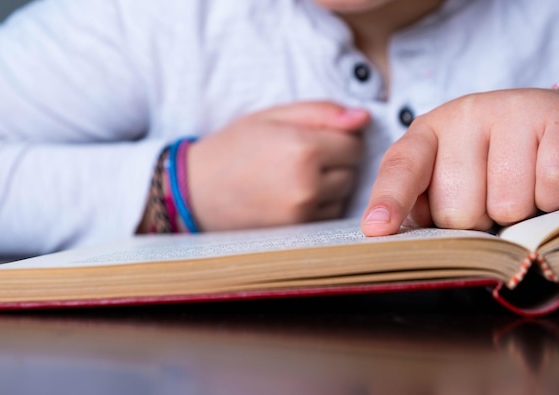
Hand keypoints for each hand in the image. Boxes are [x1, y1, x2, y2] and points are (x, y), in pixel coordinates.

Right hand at [187, 101, 368, 230]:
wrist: (194, 192)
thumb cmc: (232, 148)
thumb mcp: (272, 117)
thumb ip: (321, 112)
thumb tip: (363, 117)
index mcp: (302, 148)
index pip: (354, 144)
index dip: (339, 138)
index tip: (316, 139)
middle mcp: (307, 184)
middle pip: (353, 171)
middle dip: (336, 162)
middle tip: (301, 158)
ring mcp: (303, 213)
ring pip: (344, 195)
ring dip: (330, 185)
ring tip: (294, 178)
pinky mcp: (298, 233)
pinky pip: (329, 215)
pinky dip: (320, 205)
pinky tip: (292, 196)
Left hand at [362, 88, 558, 235]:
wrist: (551, 121)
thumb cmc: (490, 160)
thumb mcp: (446, 174)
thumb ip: (419, 204)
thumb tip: (390, 236)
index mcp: (426, 133)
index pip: (401, 168)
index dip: (389, 200)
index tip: (377, 228)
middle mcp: (462, 115)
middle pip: (457, 210)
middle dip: (476, 219)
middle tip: (489, 195)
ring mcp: (508, 110)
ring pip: (506, 206)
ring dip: (517, 212)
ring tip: (520, 184)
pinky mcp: (553, 116)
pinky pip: (550, 187)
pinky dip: (552, 198)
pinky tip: (544, 178)